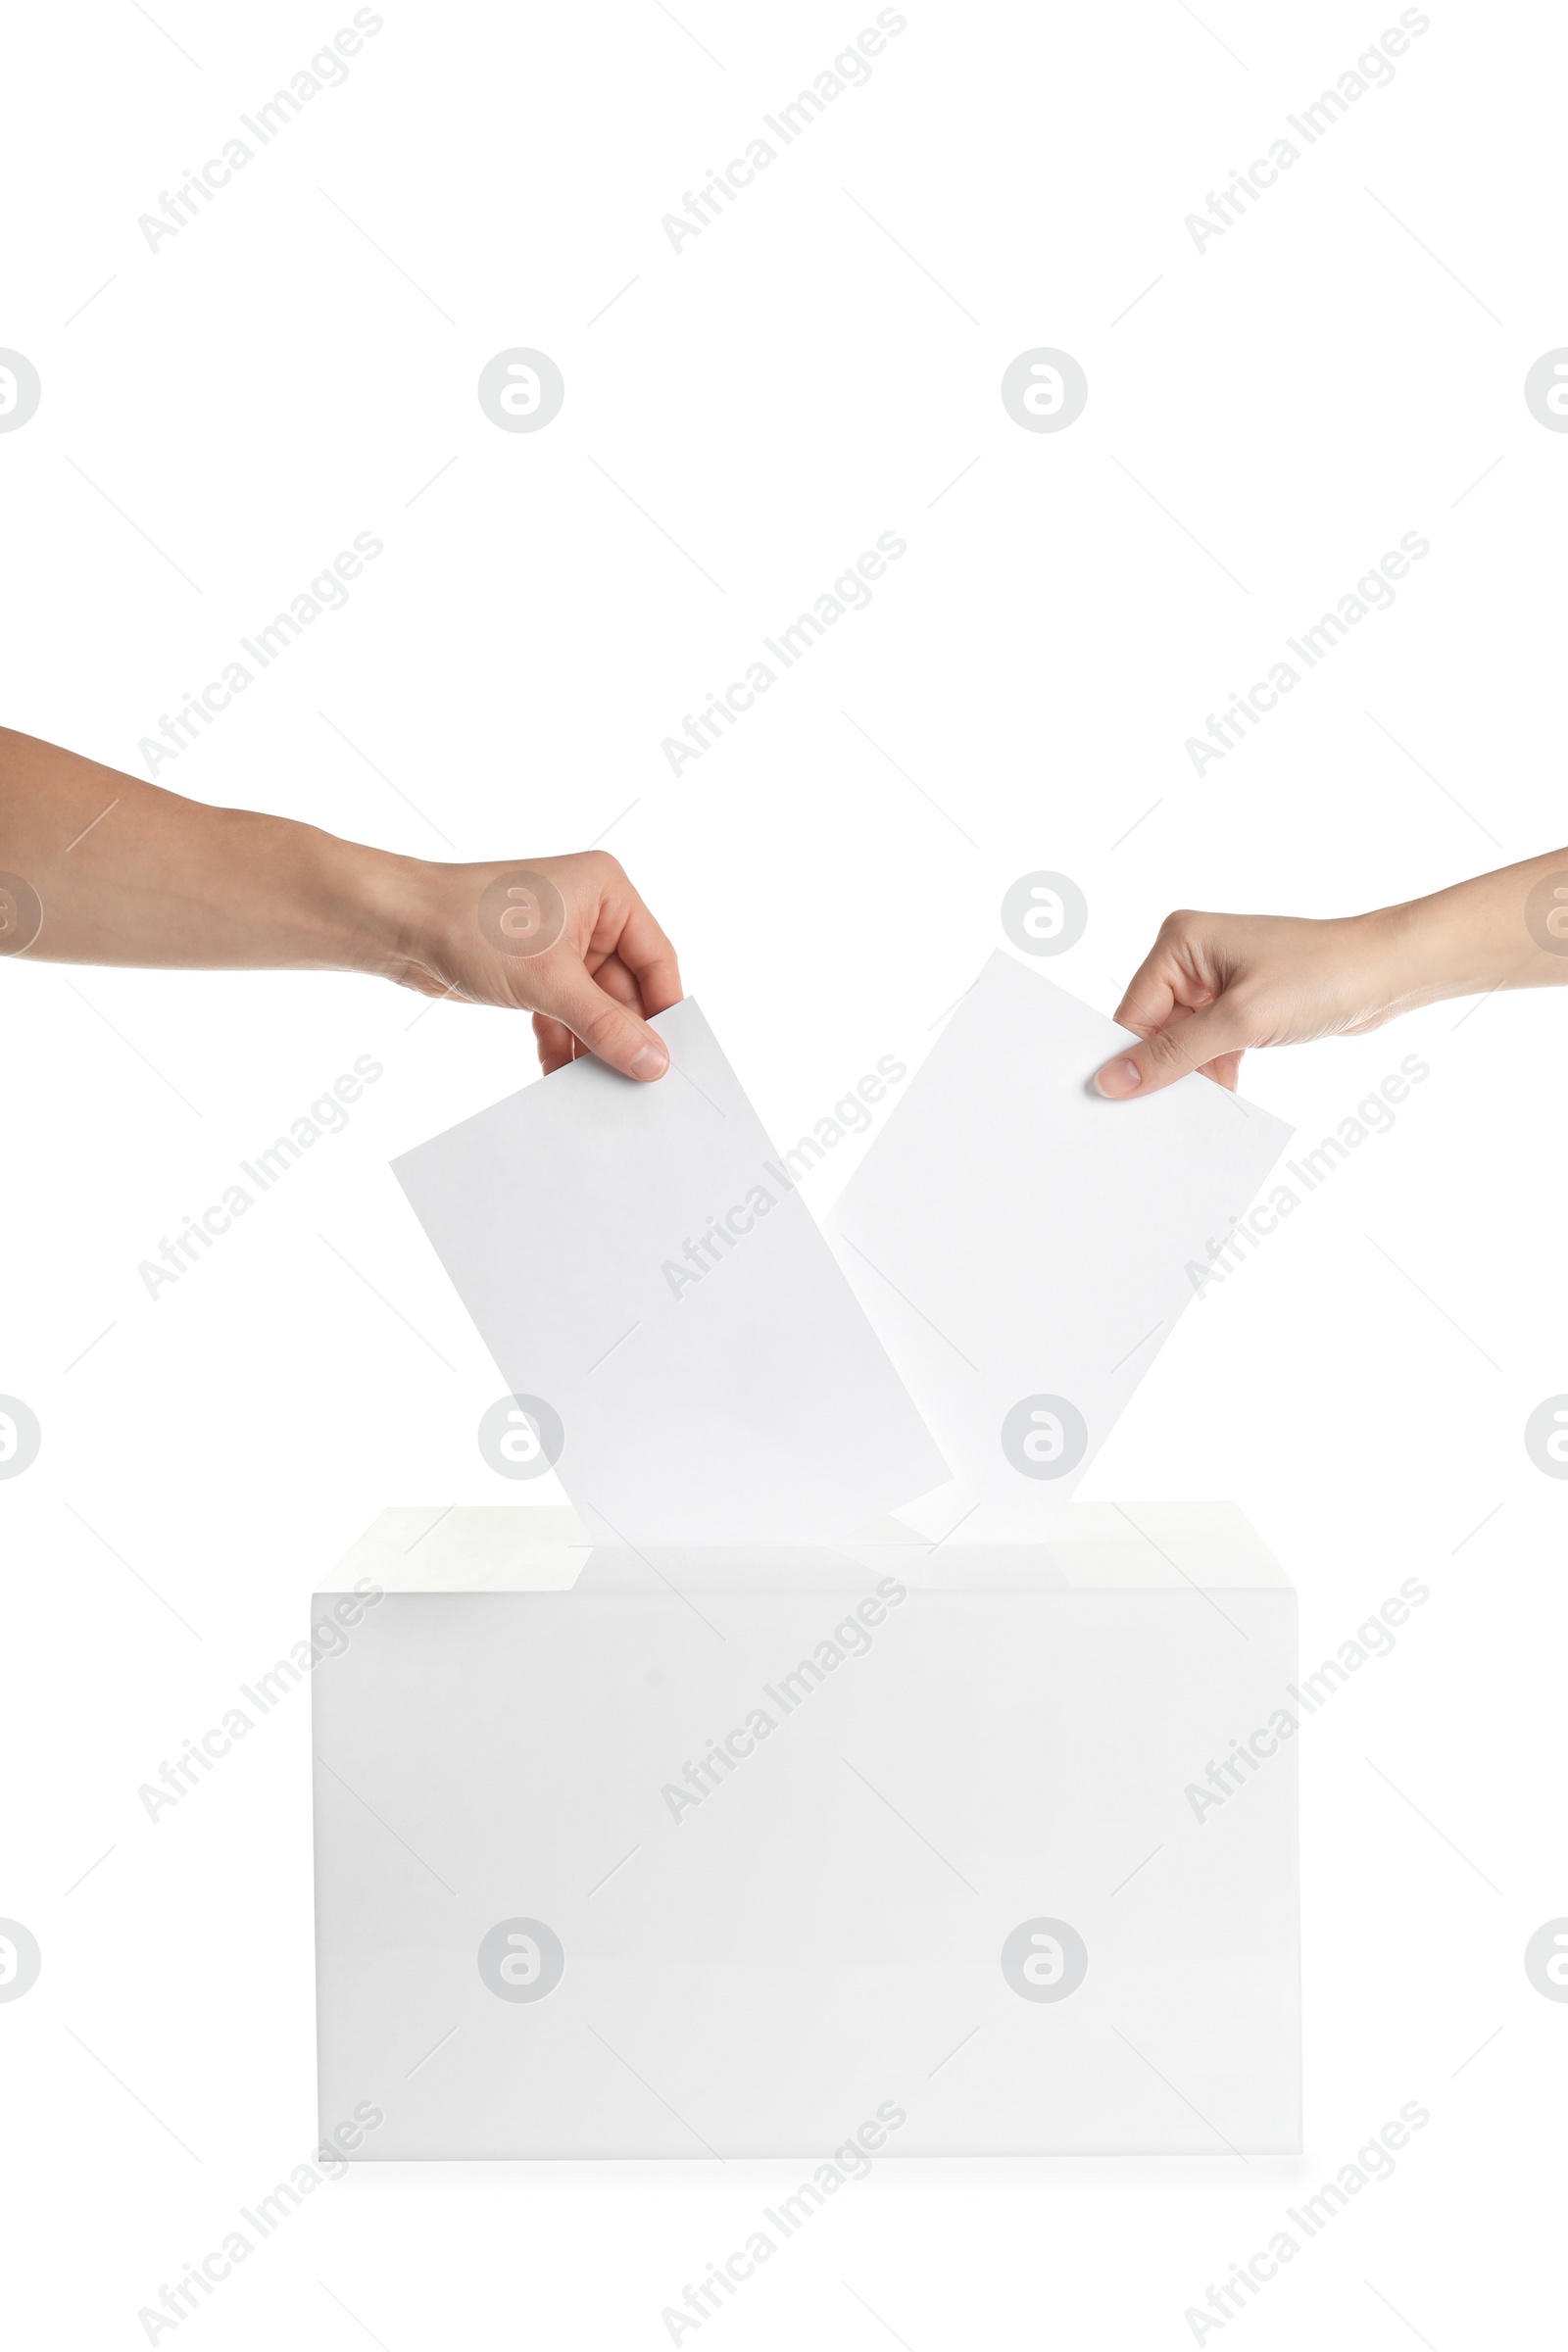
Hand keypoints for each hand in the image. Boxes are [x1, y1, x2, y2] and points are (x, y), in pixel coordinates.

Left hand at [380, 851, 681, 1080]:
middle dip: (623, 1037)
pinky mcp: (534, 973)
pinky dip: (561, 1045)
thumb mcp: (549, 980)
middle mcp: (591, 915)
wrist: (398, 925)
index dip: (664, 1011)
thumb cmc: (470, 923)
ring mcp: (562, 946)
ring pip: (593, 1008)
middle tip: (636, 1087)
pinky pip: (563, 1016)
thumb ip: (606, 1025)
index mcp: (607, 892)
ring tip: (598, 1091)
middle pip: (626, 990)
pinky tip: (559, 1078)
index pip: (657, 960)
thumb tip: (654, 1062)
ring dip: (591, 1047)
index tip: (673, 1059)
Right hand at [1094, 853, 1567, 1097]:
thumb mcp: (1241, 1020)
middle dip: (1163, 1068)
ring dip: (1192, 1074)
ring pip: (1181, 1043)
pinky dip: (1214, 1071)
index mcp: (1181, 941)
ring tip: (1203, 1099)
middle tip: (1158, 1113)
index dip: (1127, 1058)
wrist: (1389, 974)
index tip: (1119, 1104)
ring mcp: (1216, 982)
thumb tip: (1114, 1080)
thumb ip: (1173, 1054)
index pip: (1132, 1011)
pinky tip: (1224, 1091)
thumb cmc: (1323, 974)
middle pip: (1153, 1028)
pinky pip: (1208, 1047)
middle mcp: (1192, 957)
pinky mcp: (1239, 1006)